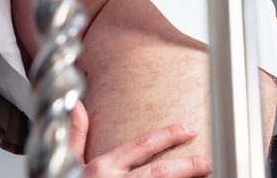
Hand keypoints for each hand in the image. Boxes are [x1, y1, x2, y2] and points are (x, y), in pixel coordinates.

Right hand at [69, 102, 211, 176]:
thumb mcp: (67, 163)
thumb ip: (77, 136)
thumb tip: (76, 105)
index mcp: (102, 168)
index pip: (143, 145)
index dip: (170, 135)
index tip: (191, 129)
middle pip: (161, 173)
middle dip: (189, 166)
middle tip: (210, 161)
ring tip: (208, 176)